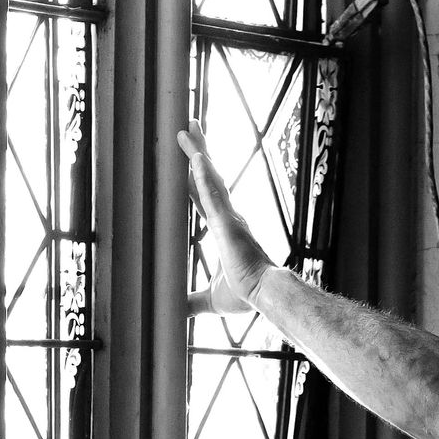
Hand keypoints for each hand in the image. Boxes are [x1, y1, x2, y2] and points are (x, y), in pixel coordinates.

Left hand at [178, 118, 271, 308]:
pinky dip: (203, 176)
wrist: (264, 295)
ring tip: (187, 130)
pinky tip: (195, 157)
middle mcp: (227, 216)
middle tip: (188, 128)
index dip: (195, 175)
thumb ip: (191, 301)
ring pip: (209, 177)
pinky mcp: (228, 223)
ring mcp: (228, 217)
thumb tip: (174, 311)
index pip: (204, 195)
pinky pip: (213, 195)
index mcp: (224, 228)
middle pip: (208, 176)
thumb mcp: (210, 298)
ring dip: (197, 153)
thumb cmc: (246, 293)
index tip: (191, 156)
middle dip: (198, 151)